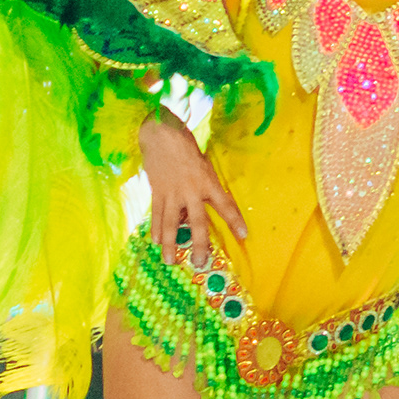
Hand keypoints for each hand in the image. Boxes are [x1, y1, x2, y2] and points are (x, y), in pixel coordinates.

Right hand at [139, 112, 246, 259]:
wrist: (161, 136)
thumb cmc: (187, 149)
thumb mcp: (204, 166)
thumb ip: (205, 189)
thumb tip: (197, 213)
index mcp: (208, 182)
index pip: (225, 205)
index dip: (235, 221)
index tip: (243, 235)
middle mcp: (191, 190)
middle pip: (197, 223)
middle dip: (200, 244)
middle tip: (200, 262)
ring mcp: (172, 193)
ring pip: (171, 224)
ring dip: (170, 244)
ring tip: (170, 260)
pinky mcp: (157, 192)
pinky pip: (156, 215)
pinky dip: (156, 229)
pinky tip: (155, 242)